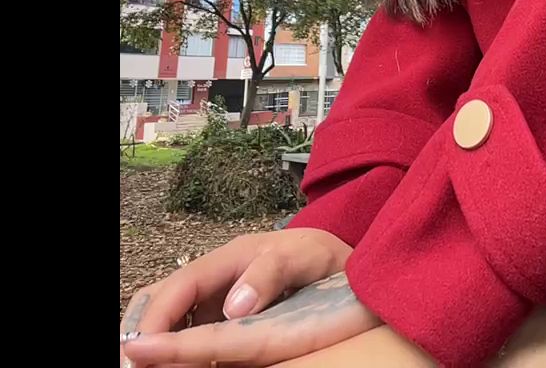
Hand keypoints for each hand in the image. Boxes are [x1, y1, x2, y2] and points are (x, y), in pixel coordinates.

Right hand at [120, 227, 379, 366]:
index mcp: (230, 257)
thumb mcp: (304, 256)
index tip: (140, 350)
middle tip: (135, 361)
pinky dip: (180, 347)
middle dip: (144, 329)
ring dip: (159, 341)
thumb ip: (271, 273)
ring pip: (174, 318)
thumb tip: (232, 308)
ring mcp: (219, 296)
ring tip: (151, 364)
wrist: (342, 264)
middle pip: (164, 299)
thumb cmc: (321, 256)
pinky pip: (194, 330)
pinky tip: (181, 362)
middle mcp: (217, 277)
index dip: (156, 318)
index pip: (180, 287)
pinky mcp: (226, 314)